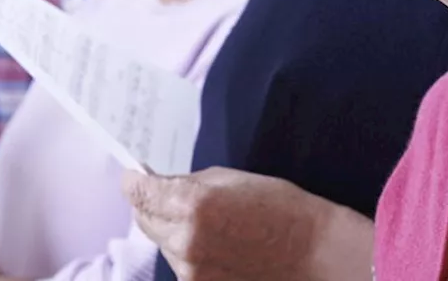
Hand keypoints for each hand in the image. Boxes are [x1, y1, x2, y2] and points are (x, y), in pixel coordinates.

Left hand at [123, 166, 371, 280]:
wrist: (313, 255)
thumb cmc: (281, 209)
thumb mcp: (233, 179)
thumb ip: (188, 183)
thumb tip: (158, 184)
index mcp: (192, 204)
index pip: (140, 193)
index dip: (134, 182)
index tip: (133, 177)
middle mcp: (184, 240)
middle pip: (144, 220)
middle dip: (151, 205)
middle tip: (167, 195)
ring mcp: (190, 271)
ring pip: (161, 243)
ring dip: (170, 230)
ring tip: (207, 222)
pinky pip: (179, 264)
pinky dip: (186, 251)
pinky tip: (215, 244)